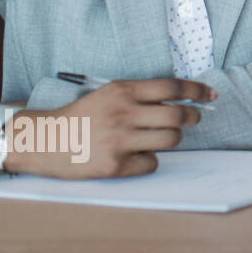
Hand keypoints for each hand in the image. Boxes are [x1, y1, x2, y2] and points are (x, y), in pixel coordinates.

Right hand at [3, 78, 216, 178]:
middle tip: (192, 119)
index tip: (210, 94)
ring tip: (156, 138)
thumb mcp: (109, 94)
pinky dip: (149, 160)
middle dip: (193, 117)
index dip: (197, 90)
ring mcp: (119, 140)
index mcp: (122, 91)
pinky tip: (132, 155)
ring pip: (171, 140)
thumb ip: (142, 95)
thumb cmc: (81, 116)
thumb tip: (184, 99)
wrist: (41, 140)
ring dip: (172, 139)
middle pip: (178, 115)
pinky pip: (152, 163)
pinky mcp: (114, 165)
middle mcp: (122, 114)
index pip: (173, 87)